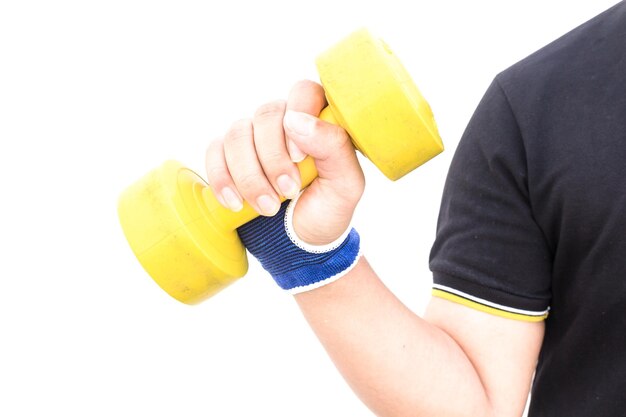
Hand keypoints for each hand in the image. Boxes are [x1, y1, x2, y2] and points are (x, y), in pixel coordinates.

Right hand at [205, 80, 364, 244]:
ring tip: (267, 208)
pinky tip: (235, 203)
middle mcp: (282, 121)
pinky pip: (214, 153)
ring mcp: (252, 137)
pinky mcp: (226, 156)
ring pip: (237, 135)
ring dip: (249, 176)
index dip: (299, 116)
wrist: (297, 244)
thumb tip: (295, 120)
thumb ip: (334, 147)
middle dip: (273, 160)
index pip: (303, 92)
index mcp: (316, 121)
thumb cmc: (325, 210)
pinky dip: (222, 180)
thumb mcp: (345, 185)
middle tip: (287, 192)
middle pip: (266, 115)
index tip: (300, 157)